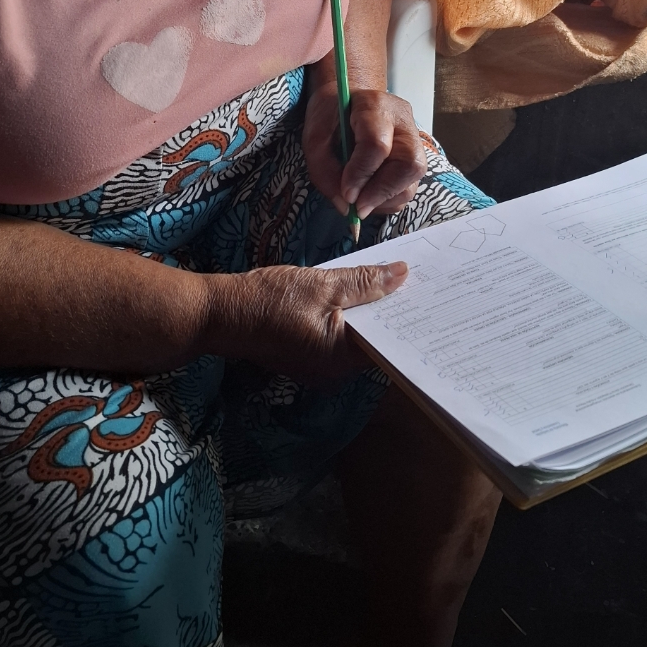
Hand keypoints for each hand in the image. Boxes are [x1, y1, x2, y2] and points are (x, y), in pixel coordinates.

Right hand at [200, 259, 407, 378]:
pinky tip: (357, 293)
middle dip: (388, 310)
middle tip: (412, 279)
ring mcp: (319, 367)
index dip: (404, 314)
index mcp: (343, 360)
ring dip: (367, 312)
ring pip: (354, 337)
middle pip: (372, 340)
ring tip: (390, 281)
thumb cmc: (270, 300)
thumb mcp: (323, 284)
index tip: (425, 291)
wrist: (221, 313)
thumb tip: (403, 274)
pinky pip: (337, 337)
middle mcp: (335, 372)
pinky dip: (347, 317)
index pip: (386, 341)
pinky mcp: (307, 356)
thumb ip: (366, 282)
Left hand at [302, 84, 426, 220]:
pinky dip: (389, 200)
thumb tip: (345, 206)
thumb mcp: (314, 137)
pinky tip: (369, 195)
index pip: (377, 145)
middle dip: (383, 192)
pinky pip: (410, 186)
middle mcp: (403, 121)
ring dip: (386, 199)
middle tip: (358, 208)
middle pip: (409, 163)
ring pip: (414, 179)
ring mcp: (414, 139)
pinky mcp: (416, 156)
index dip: (361, 174)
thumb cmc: (331, 114)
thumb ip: (324, 170)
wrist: (348, 100)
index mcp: (375, 106)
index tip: (346, 195)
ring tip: (360, 202)